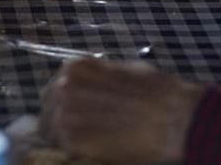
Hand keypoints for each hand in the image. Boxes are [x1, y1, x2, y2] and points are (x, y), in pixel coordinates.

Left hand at [39, 57, 202, 163]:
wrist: (173, 116)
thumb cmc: (157, 92)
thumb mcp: (124, 71)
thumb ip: (100, 78)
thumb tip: (94, 88)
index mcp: (75, 68)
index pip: (53, 91)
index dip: (60, 105)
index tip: (71, 117)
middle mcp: (64, 87)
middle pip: (47, 110)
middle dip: (57, 121)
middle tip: (74, 135)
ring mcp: (66, 114)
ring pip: (51, 132)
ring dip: (63, 139)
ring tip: (84, 144)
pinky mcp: (73, 141)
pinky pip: (63, 148)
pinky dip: (73, 152)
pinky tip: (90, 151)